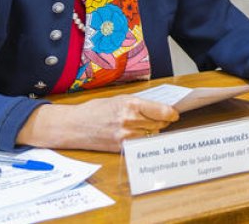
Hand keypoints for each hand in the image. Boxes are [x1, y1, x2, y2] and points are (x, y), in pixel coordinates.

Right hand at [17, 95, 178, 151]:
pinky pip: (141, 145)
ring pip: (152, 135)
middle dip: (163, 122)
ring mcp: (126, 136)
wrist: (74, 126)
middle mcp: (130, 121)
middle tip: (164, 120)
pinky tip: (142, 136)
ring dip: (154, 132)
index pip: (161, 111)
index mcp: (130, 105)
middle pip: (159, 124)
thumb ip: (139, 105)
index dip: (171, 114)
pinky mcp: (121, 148)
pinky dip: (144, 141)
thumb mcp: (118, 99)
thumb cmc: (95, 110)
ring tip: (151, 127)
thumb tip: (159, 110)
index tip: (174, 114)